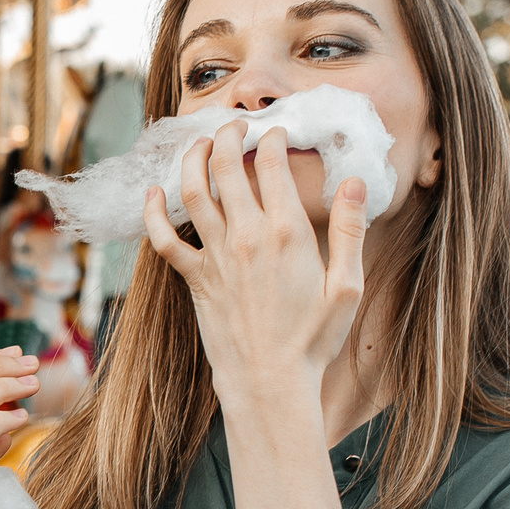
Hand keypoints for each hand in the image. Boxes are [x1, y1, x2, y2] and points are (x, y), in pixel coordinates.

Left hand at [147, 121, 368, 423]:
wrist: (270, 382)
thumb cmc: (313, 340)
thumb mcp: (348, 286)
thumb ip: (351, 231)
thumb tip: (356, 182)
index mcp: (288, 232)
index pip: (271, 164)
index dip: (271, 139)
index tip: (275, 132)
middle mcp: (247, 236)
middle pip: (226, 167)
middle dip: (228, 136)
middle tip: (235, 126)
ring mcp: (216, 257)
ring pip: (193, 192)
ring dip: (191, 159)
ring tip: (199, 143)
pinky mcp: (195, 279)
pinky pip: (165, 239)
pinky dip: (154, 213)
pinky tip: (153, 193)